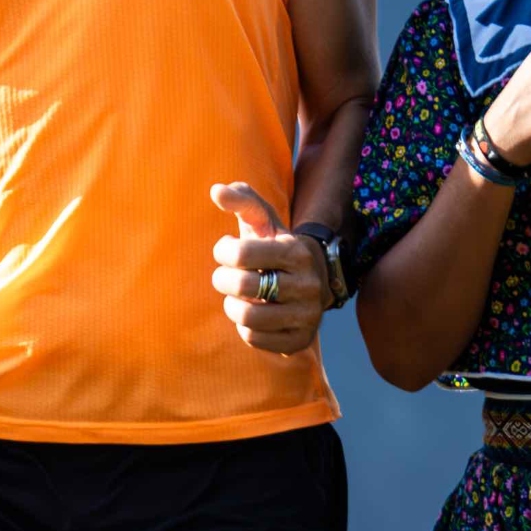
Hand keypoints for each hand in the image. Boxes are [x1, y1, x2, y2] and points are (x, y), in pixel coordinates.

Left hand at [211, 186, 332, 356]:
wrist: (314, 280)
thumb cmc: (274, 246)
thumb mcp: (263, 221)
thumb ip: (241, 199)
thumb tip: (216, 190)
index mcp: (296, 251)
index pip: (239, 254)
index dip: (223, 251)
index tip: (227, 250)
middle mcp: (307, 284)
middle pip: (241, 286)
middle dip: (223, 280)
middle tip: (228, 277)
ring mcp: (307, 314)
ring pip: (246, 317)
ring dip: (232, 306)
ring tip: (239, 297)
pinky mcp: (301, 340)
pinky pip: (254, 339)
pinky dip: (245, 327)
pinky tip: (255, 314)